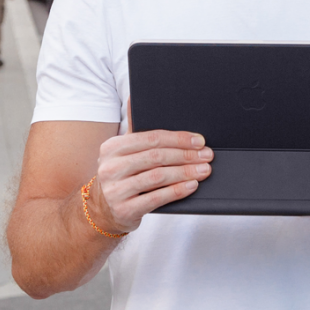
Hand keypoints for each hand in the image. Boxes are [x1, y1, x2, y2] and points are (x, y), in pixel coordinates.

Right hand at [89, 129, 212, 233]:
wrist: (103, 211)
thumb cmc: (121, 176)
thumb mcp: (123, 152)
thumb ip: (134, 128)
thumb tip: (134, 98)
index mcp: (112, 147)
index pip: (152, 138)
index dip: (179, 138)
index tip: (199, 141)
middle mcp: (111, 167)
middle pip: (157, 156)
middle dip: (186, 155)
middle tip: (206, 156)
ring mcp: (116, 190)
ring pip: (158, 176)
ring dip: (185, 172)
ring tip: (203, 170)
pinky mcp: (124, 210)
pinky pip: (156, 198)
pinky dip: (177, 191)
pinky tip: (191, 185)